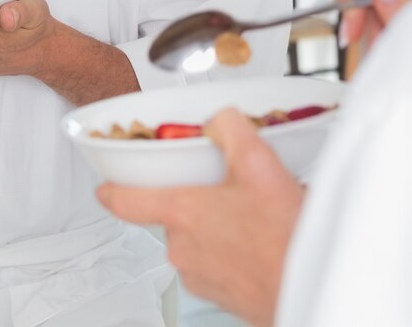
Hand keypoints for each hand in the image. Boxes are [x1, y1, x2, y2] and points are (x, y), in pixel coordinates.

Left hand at [97, 109, 301, 326]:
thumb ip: (231, 130)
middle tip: (227, 189)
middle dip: (196, 199)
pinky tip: (258, 239)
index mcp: (183, 214)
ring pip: (195, 238)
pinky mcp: (218, 293)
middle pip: (173, 214)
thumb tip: (219, 119)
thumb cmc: (284, 238)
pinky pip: (213, 262)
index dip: (112, 190)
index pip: (127, 202)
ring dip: (216, 225)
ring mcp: (199, 274)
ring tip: (252, 216)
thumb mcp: (260, 165)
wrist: (307, 285)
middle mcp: (183, 248)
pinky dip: (229, 249)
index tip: (104, 186)